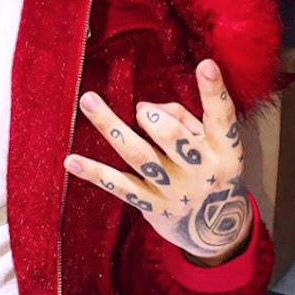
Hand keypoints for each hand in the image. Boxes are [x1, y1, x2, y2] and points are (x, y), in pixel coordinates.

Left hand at [64, 59, 250, 264]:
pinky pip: (119, 186)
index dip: (214, 90)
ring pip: (139, 156)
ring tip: (88, 101)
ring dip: (111, 127)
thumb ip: (184, 119)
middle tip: (141, 110)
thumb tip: (144, 108)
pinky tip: (71, 160)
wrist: (216, 230)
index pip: (221, 117)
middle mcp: (202, 171)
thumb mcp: (213, 146)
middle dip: (152, 117)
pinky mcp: (152, 206)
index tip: (205, 64)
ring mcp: (175, 191)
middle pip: (172, 137)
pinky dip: (94, 173)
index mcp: (224, 149)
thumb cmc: (209, 170)